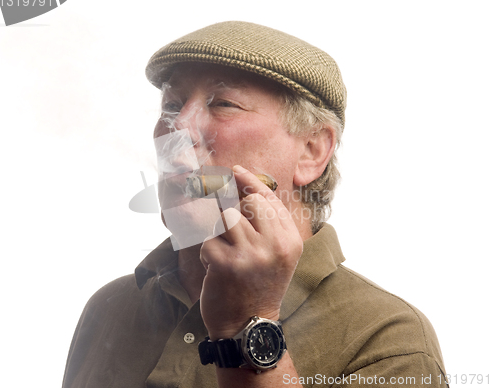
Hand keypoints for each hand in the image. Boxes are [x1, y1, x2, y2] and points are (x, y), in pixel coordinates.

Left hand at [199, 165, 302, 339]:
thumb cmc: (260, 285)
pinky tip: (215, 265)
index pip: (269, 198)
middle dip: (232, 205)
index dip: (249, 180)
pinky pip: (207, 238)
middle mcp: (274, 245)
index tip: (234, 170)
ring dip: (218, 229)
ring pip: (225, 216)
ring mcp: (250, 254)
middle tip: (225, 219)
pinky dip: (206, 249)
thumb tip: (243, 187)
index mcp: (290, 240)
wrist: (249, 325)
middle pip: (247, 201)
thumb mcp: (278, 254)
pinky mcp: (225, 264)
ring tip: (223, 247)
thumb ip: (268, 223)